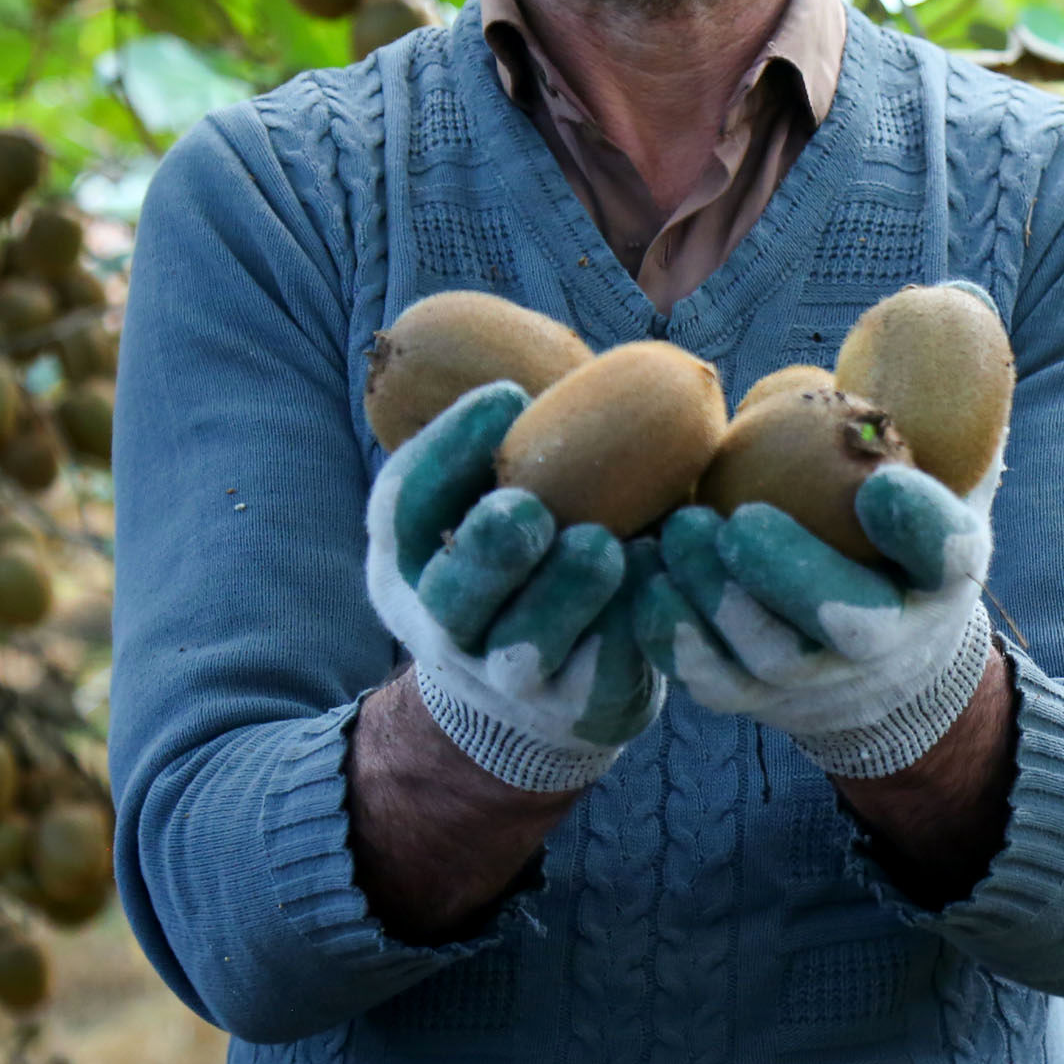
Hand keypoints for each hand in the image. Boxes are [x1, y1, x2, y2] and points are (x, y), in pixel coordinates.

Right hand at [364, 382, 662, 790]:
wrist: (539, 694)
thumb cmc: (529, 556)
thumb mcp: (498, 500)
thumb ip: (525, 446)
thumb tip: (590, 350)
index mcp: (410, 555)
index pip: (405, 504)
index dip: (447, 452)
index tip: (506, 397)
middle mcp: (440, 621)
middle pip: (452, 593)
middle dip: (490, 549)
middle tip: (530, 506)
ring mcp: (501, 678)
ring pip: (522, 645)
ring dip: (563, 595)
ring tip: (606, 548)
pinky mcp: (569, 713)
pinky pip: (597, 676)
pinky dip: (628, 634)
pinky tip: (657, 588)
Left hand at [637, 465, 993, 779]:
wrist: (886, 662)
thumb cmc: (898, 545)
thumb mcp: (936, 486)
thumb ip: (927, 432)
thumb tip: (931, 329)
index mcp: (944, 573)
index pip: (949, 552)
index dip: (920, 527)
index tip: (882, 487)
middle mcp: (893, 639)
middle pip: (850, 622)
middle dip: (790, 574)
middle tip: (738, 521)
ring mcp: (822, 681)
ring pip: (768, 656)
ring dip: (717, 600)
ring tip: (677, 533)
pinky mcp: (760, 701)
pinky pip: (713, 684)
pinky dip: (674, 639)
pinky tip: (646, 584)